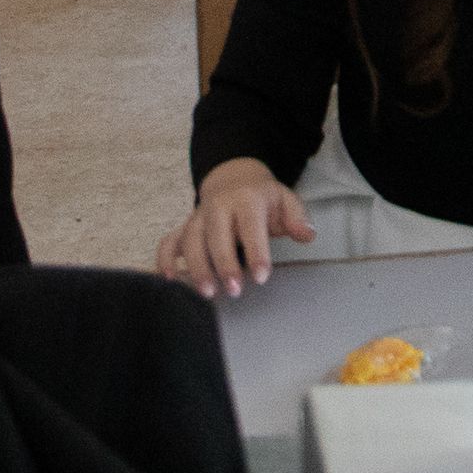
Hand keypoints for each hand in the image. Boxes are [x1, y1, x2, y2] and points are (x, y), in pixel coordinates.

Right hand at [156, 158, 310, 296]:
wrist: (233, 180)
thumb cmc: (262, 198)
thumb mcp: (285, 200)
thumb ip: (296, 218)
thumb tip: (307, 235)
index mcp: (246, 200)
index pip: (250, 226)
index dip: (256, 252)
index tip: (261, 277)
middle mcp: (218, 207)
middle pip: (216, 236)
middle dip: (224, 265)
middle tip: (235, 291)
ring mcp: (198, 217)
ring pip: (190, 241)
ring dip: (196, 267)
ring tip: (207, 292)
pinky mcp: (184, 228)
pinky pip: (168, 242)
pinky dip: (165, 260)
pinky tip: (169, 280)